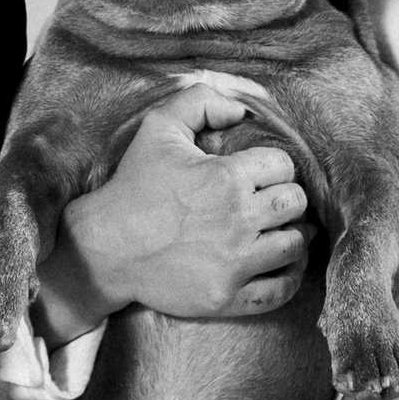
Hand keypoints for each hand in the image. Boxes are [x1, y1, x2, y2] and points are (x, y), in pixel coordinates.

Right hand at [46, 84, 311, 338]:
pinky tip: (283, 265)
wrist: (104, 248)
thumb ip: (201, 103)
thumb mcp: (159, 128)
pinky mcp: (227, 296)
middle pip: (295, 203)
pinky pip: (280, 290)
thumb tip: (241, 110)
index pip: (283, 165)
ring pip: (294, 245)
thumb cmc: (133, 186)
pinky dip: (289, 276)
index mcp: (225, 177)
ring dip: (292, 235)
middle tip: (271, 201)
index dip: (274, 166)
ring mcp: (234, 262)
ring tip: (279, 230)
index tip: (260, 175)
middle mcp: (236, 219)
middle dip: (286, 197)